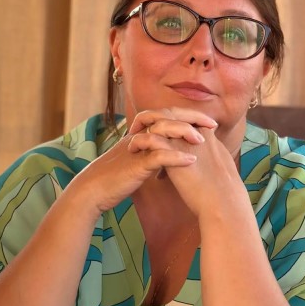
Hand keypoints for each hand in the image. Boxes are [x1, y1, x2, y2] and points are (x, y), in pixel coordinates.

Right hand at [73, 108, 216, 213]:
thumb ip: (153, 153)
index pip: (168, 115)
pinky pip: (158, 157)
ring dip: (184, 133)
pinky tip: (191, 160)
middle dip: (191, 118)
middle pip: (168, 116)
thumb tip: (172, 153)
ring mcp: (137, 149)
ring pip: (162, 131)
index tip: (208, 122)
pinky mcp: (135, 165)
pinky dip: (176, 158)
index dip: (188, 115)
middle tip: (212, 124)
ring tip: (202, 140)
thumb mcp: (137, 160)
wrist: (93, 190)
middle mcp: (139, 136)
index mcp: (141, 133)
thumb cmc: (116, 178)